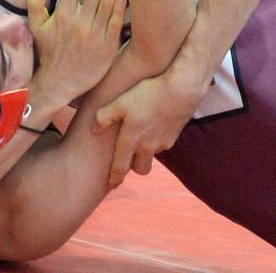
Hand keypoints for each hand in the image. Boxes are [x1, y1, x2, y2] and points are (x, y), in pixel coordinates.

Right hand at [27, 0, 127, 107]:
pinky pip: (115, 22)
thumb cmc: (48, 54)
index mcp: (63, 15)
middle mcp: (80, 22)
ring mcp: (95, 34)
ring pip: (107, 2)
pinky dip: (119, 7)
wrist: (59, 83)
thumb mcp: (36, 29)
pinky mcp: (107, 46)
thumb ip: (36, 4)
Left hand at [93, 68, 209, 188]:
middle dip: (133, 168)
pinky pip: (162, 145)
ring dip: (146, 152)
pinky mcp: (174, 137)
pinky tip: (154, 126)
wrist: (181, 90)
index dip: (114, 177)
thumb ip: (104, 117)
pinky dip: (156, 141)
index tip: (111, 185)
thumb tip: (94, 130)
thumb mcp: (121, 102)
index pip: (120, 166)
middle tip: (128, 159)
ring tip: (141, 136)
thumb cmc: (148, 94)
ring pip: (152, 156)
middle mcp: (148, 147)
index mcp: (131, 140)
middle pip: (140, 169)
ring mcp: (162, 143)